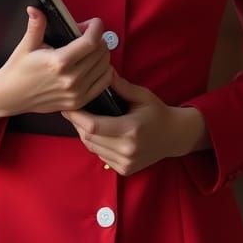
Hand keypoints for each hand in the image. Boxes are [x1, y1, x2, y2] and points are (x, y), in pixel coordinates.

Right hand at [0, 7, 114, 118]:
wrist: (10, 96)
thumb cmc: (18, 71)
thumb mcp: (26, 46)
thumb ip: (36, 26)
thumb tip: (35, 9)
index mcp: (59, 62)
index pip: (91, 41)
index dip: (97, 27)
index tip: (94, 23)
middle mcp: (71, 79)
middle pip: (101, 52)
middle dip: (98, 38)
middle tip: (86, 35)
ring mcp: (76, 92)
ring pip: (106, 66)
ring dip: (102, 53)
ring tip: (90, 49)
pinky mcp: (78, 102)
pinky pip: (104, 83)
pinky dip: (104, 71)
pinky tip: (94, 64)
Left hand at [60, 72, 187, 175]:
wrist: (174, 136)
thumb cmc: (157, 113)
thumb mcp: (142, 96)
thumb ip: (122, 86)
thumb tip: (104, 72)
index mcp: (131, 129)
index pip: (94, 126)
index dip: (77, 117)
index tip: (68, 106)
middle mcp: (127, 149)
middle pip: (89, 138)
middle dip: (77, 124)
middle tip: (72, 110)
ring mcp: (126, 162)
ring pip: (92, 148)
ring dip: (84, 134)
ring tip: (81, 120)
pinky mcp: (124, 170)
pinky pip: (100, 156)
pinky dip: (95, 144)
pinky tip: (97, 133)